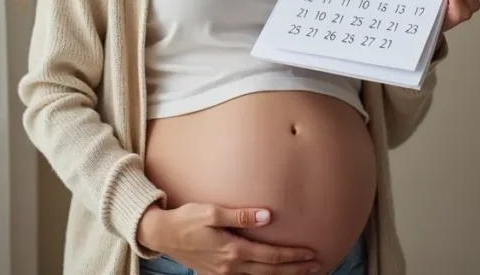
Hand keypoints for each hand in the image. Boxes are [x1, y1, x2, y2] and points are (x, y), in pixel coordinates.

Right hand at [137, 203, 320, 274]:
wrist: (162, 234)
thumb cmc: (187, 219)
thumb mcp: (212, 211)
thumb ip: (241, 215)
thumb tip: (268, 216)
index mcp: (233, 251)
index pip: (271, 257)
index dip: (293, 256)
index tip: (312, 253)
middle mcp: (231, 267)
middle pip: (270, 271)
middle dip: (296, 270)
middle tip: (318, 265)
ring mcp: (223, 274)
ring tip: (301, 272)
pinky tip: (270, 273)